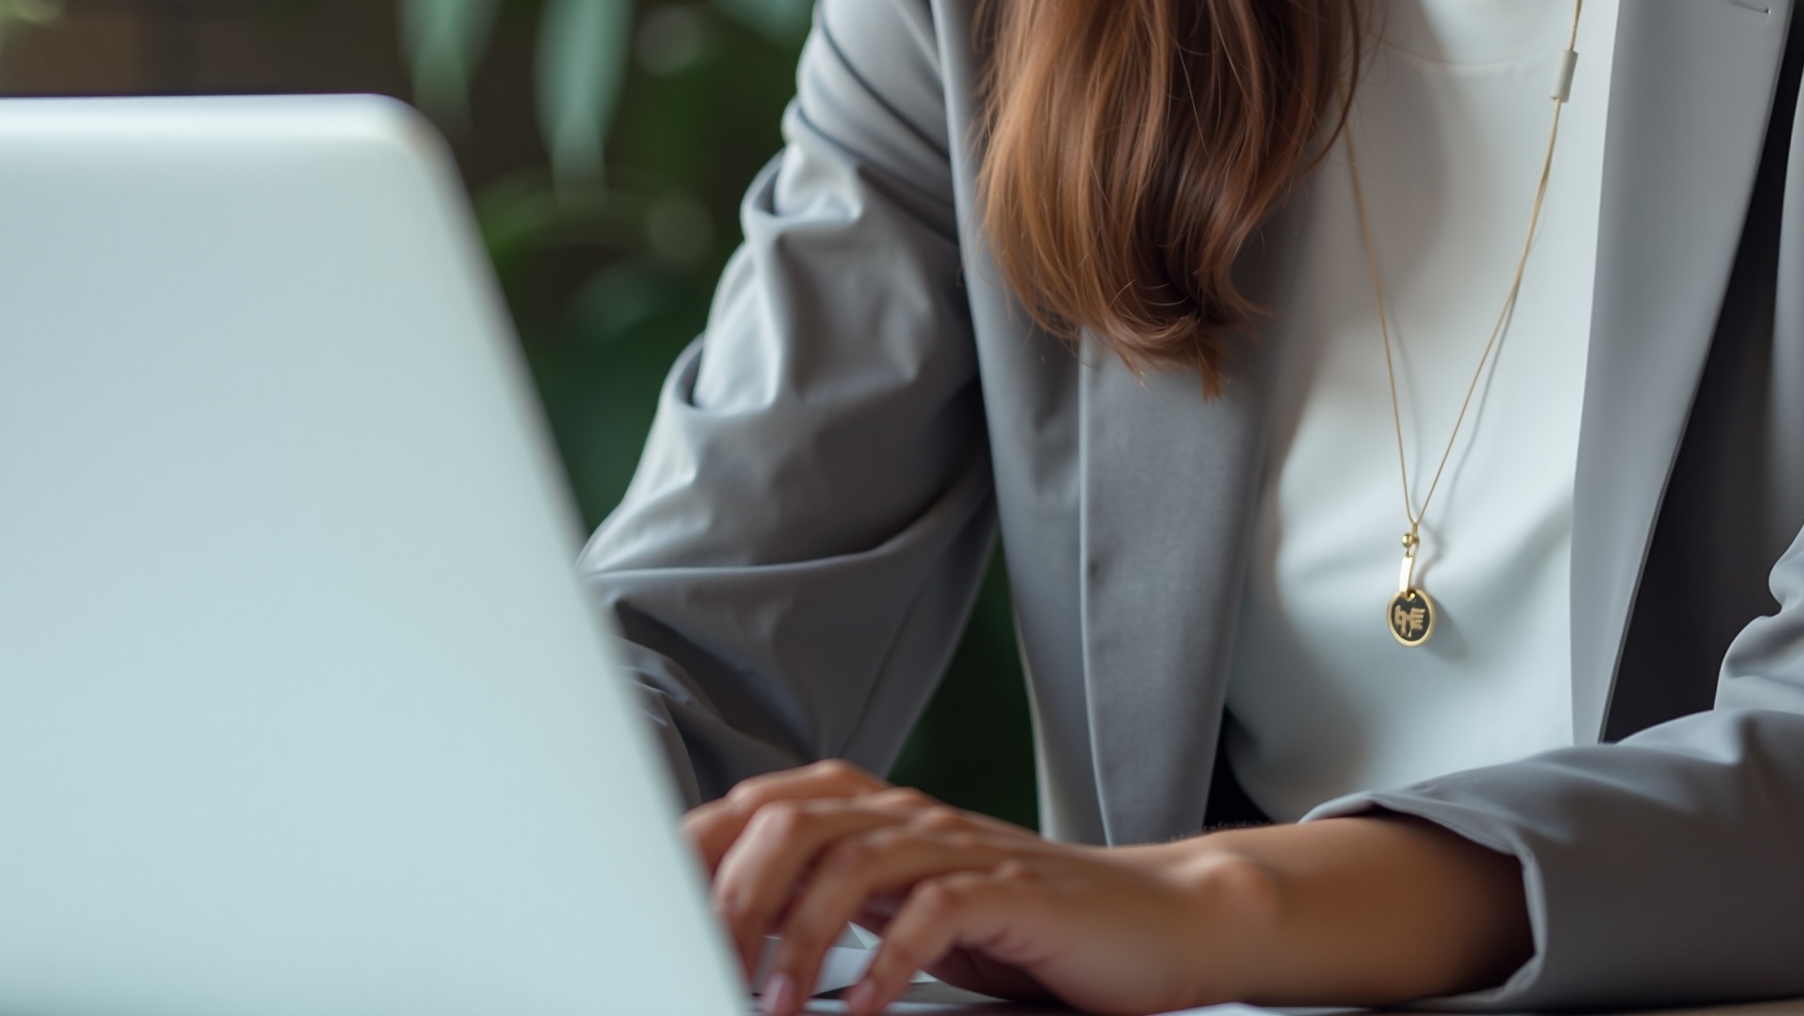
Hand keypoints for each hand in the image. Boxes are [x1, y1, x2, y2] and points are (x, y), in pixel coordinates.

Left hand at [683, 761, 1248, 1015]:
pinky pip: (939, 912)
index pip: (759, 807)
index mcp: (874, 812)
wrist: (1153, 922)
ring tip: (777, 1005)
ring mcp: (963, 849)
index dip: (698, 853)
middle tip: (707, 971)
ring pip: (852, 861)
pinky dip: (890, 962)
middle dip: (734, 901)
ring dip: (801, 939)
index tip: (651, 915)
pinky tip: (865, 1006)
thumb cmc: (1022, 926)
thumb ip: (832, 903)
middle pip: (790, 824)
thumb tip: (728, 932)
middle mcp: (910, 816)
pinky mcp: (1014, 895)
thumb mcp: (909, 908)